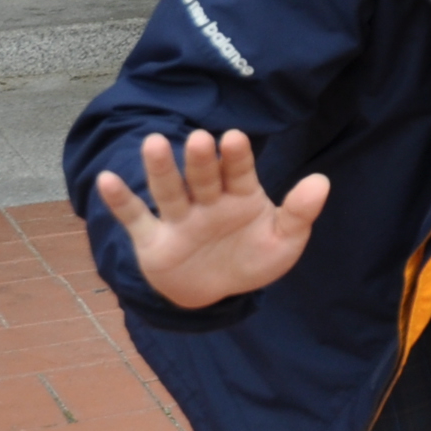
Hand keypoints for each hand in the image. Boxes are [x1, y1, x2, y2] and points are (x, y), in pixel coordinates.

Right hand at [94, 129, 331, 310]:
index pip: (240, 173)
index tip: (235, 137)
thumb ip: (300, 213)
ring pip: (169, 191)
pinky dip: (121, 201)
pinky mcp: (153, 240)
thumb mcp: (284, 241)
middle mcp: (208, 202)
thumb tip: (322, 181)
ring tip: (154, 143)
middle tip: (200, 138)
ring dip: (161, 170)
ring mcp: (179, 220)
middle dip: (202, 160)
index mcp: (241, 197)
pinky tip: (107, 179)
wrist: (216, 292)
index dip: (238, 157)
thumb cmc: (252, 258)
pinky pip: (135, 219)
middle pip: (203, 178)